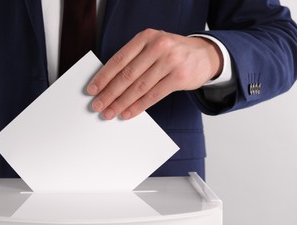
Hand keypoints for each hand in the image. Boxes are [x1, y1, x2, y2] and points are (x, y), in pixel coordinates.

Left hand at [87, 29, 222, 119]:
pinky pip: (153, 95)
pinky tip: (128, 113)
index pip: (119, 60)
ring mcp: (170, 61)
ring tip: (110, 112)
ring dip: (121, 103)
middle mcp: (158, 46)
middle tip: (98, 105)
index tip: (92, 90)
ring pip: (139, 87)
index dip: (103, 77)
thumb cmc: (172, 53)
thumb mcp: (152, 46)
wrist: (205, 55)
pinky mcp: (179, 77)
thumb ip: (134, 60)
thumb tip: (108, 83)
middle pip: (127, 75)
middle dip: (109, 93)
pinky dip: (138, 106)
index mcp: (145, 37)